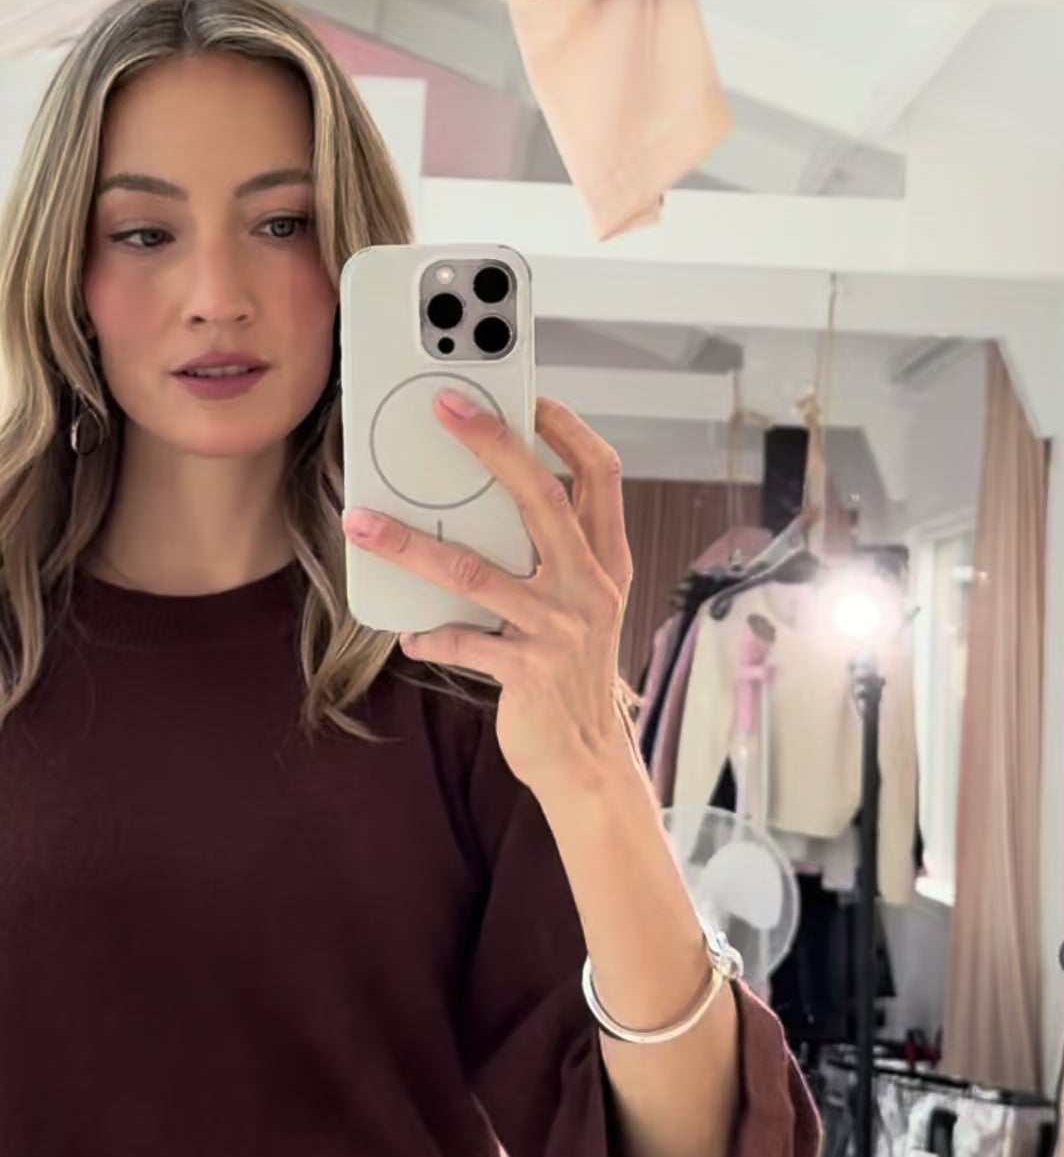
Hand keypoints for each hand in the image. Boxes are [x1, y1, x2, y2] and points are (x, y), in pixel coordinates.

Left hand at [341, 393, 633, 799]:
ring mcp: (560, 628)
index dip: (568, 429)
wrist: (587, 760)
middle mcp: (590, 586)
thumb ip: (553, 552)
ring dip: (410, 544)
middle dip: (493, 445)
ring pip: (475, 569)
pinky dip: (430, 634)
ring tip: (363, 523)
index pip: (602, 474)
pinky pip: (463, 640)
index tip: (530, 395)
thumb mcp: (582, 604)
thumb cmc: (572, 671)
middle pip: (543, 497)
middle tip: (447, 409)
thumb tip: (491, 499)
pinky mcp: (527, 671)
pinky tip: (409, 632)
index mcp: (607, 560)